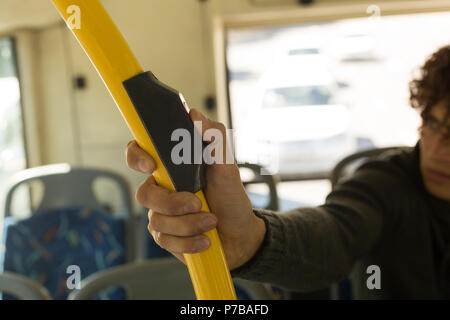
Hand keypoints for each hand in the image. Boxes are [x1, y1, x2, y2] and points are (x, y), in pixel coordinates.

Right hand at [125, 109, 265, 269]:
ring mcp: (161, 213)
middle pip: (145, 193)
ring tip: (211, 221)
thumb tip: (194, 115)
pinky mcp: (165, 235)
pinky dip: (188, 241)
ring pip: (157, 220)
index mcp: (172, 166)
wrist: (239, 233)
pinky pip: (164, 240)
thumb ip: (214, 138)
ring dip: (188, 224)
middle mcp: (162, 188)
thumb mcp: (228, 166)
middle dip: (172, 202)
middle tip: (198, 203)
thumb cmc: (231, 197)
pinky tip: (205, 239)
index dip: (137, 156)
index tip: (152, 166)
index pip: (140, 153)